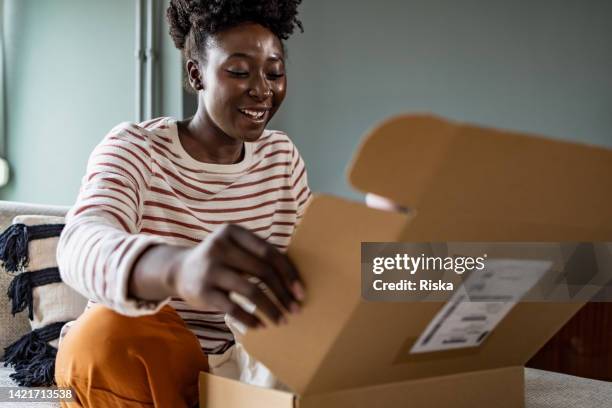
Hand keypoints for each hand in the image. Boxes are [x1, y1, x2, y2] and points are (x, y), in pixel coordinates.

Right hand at [170, 224, 305, 328]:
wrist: (180, 270)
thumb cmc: (220, 261)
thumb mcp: (235, 248)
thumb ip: (258, 255)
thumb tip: (295, 281)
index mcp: (234, 232)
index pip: (269, 253)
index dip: (288, 273)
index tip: (300, 292)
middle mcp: (220, 247)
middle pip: (263, 272)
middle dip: (283, 293)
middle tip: (295, 310)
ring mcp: (210, 269)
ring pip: (251, 291)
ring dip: (271, 308)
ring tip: (281, 320)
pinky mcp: (202, 291)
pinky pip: (233, 308)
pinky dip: (250, 319)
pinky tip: (261, 325)